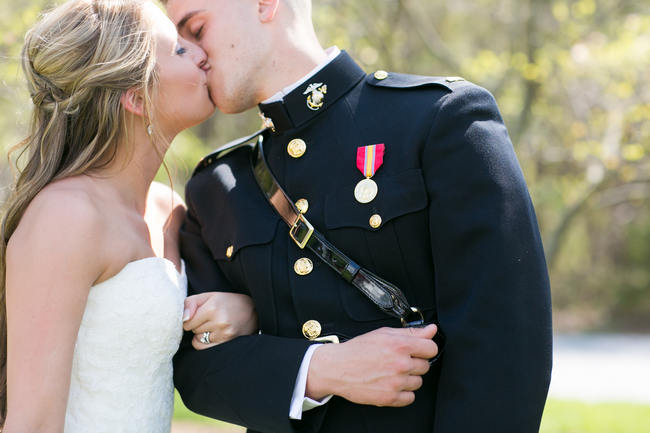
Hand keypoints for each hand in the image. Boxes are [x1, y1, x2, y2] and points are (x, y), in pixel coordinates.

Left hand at [183, 292, 258, 349]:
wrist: (253, 310)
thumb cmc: (227, 302)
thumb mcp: (208, 296)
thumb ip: (190, 303)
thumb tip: (183, 319)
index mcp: (212, 308)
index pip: (187, 323)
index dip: (191, 319)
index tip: (200, 314)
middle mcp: (219, 321)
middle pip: (193, 331)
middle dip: (198, 326)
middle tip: (210, 319)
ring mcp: (225, 334)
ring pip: (198, 340)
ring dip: (202, 335)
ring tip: (214, 326)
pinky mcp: (228, 342)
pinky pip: (205, 349)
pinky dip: (205, 344)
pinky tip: (213, 336)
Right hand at [306, 324, 437, 406]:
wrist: (337, 368)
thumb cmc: (358, 349)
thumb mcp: (384, 334)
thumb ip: (411, 332)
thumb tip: (431, 329)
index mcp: (400, 345)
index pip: (431, 348)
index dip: (425, 348)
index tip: (418, 350)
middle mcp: (400, 364)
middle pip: (425, 366)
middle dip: (414, 362)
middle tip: (397, 360)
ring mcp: (396, 383)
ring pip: (418, 382)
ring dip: (409, 378)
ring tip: (392, 372)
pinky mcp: (390, 398)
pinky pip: (410, 397)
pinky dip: (403, 392)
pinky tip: (391, 383)